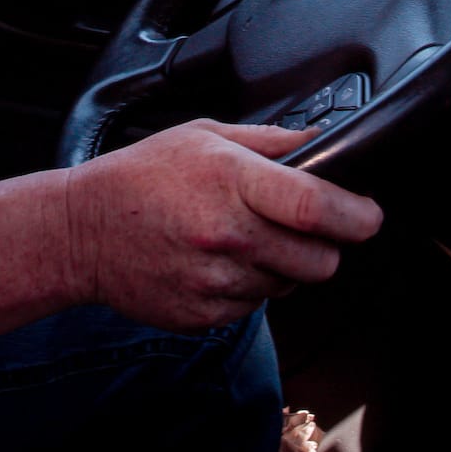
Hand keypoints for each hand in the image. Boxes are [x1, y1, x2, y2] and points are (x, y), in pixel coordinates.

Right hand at [59, 120, 384, 331]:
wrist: (82, 231)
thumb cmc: (142, 176)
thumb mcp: (204, 136)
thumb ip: (270, 141)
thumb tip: (324, 142)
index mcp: (231, 181)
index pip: (316, 207)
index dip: (358, 215)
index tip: (368, 214)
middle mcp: (227, 234)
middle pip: (320, 260)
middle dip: (326, 245)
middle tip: (304, 227)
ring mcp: (216, 280)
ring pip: (290, 285)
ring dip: (283, 266)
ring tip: (245, 238)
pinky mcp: (204, 315)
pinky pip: (256, 306)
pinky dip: (250, 286)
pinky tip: (219, 260)